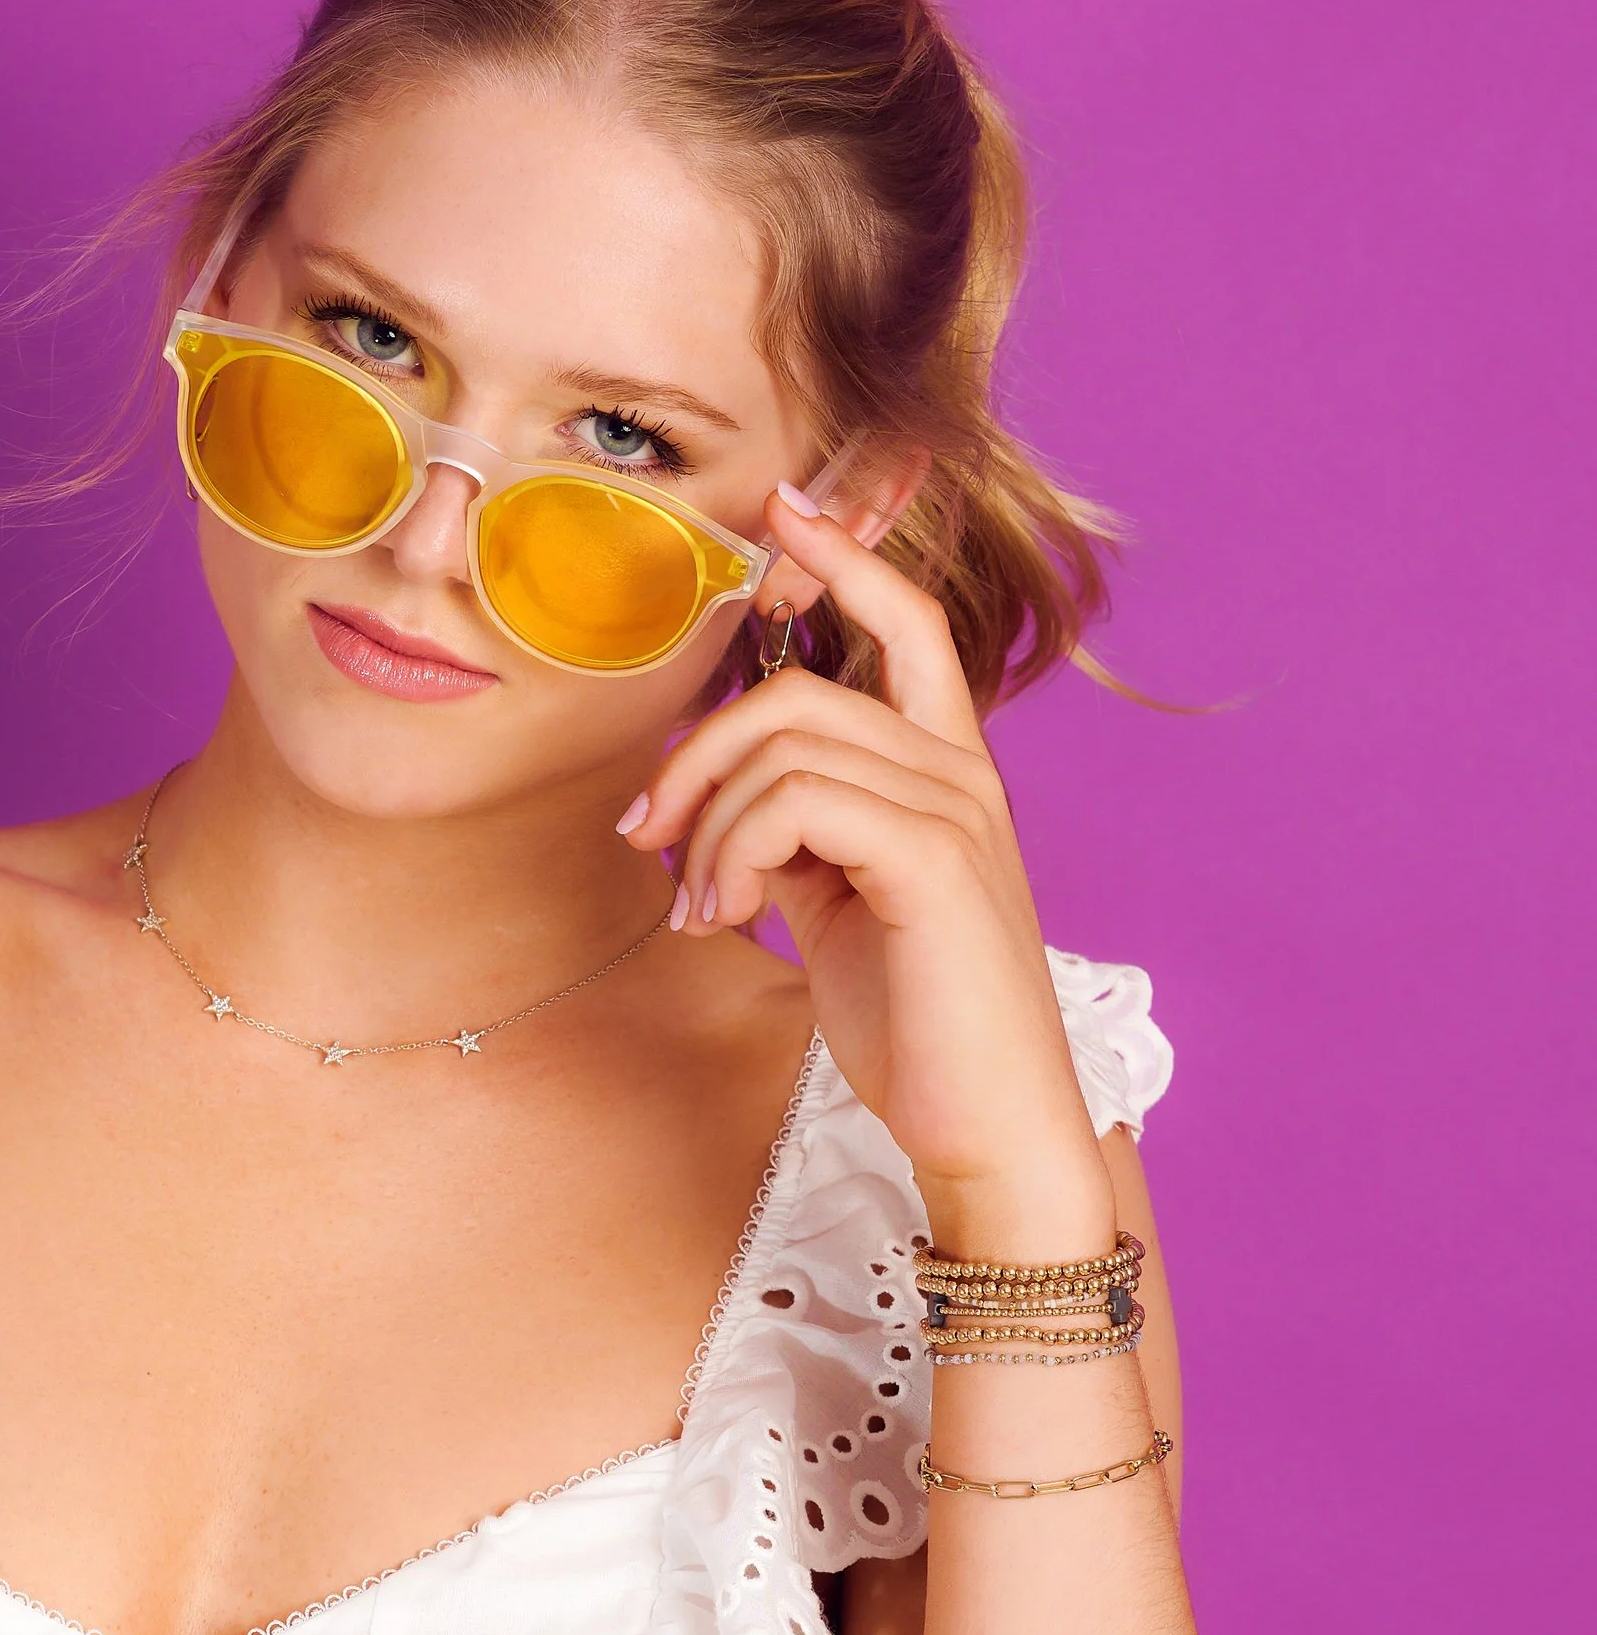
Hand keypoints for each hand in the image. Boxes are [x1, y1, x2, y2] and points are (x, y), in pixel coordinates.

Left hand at [622, 485, 1111, 1251]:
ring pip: (785, 748)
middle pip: (797, 693)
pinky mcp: (933, 858)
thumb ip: (800, 836)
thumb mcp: (842, 907)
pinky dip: (735, 854)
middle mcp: (961, 774)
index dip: (847, 560)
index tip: (783, 510)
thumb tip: (717, 800)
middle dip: (696, 755)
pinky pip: (797, 803)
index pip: (908, 627)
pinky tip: (728, 917)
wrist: (986, 1124)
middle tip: (647, 837)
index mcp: (945, 773)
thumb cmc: (917, 1024)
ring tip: (700, 907)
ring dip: (707, 827)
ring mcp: (954, 811)